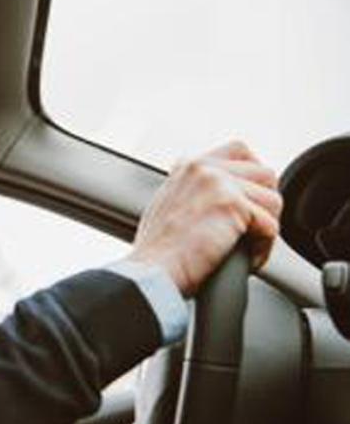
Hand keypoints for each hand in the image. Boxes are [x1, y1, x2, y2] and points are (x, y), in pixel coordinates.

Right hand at [126, 142, 281, 296]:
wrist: (151, 273)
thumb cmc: (156, 254)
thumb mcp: (169, 207)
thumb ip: (196, 193)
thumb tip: (223, 202)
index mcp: (188, 166)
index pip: (240, 151)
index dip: (254, 176)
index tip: (252, 201)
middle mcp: (203, 168)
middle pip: (264, 174)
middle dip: (265, 205)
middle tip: (252, 231)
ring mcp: (218, 184)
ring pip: (272, 200)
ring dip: (265, 229)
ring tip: (247, 249)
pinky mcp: (232, 206)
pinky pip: (271, 226)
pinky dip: (263, 249)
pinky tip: (245, 261)